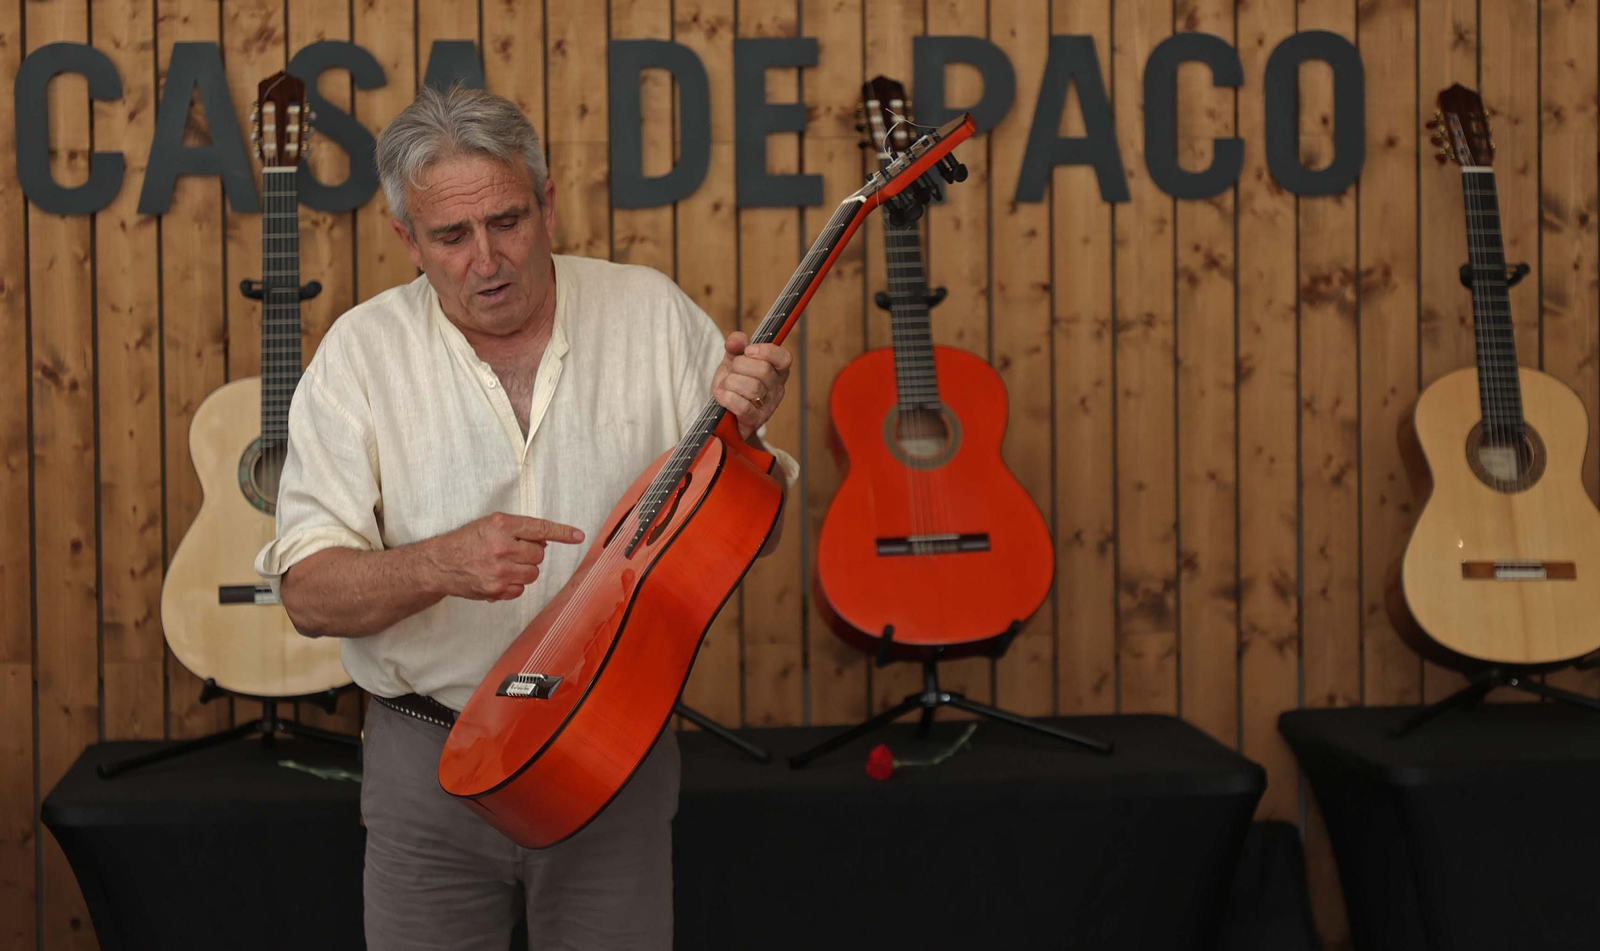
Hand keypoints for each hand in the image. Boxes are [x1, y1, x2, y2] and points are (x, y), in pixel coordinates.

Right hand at [425, 513, 584, 601]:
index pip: (540, 528)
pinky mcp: (496, 589)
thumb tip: (545, 539)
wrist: (440, 563)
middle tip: (513, 552)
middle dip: (530, 554)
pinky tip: (499, 578)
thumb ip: (518, 529)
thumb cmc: (466, 541)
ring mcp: (500, 570)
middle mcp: (502, 547)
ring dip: (524, 570)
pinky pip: (521, 590)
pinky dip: (514, 585)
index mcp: (502, 525)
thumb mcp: (490, 524)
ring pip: (533, 573)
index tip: (578, 536)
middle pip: (539, 555)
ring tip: (505, 565)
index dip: (562, 532)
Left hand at [712, 331, 792, 440]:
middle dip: (740, 366)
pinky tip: (721, 394)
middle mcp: (777, 389)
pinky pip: (744, 407)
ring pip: (753, 388)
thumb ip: (736, 344)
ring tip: (726, 386)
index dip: (766, 351)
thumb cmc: (732, 383)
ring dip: (731, 383)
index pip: (784, 358)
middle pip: (763, 370)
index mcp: (777, 371)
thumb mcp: (733, 359)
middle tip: (732, 371)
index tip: (748, 350)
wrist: (722, 411)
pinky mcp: (754, 421)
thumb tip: (736, 340)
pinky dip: (728, 398)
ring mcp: (768, 407)